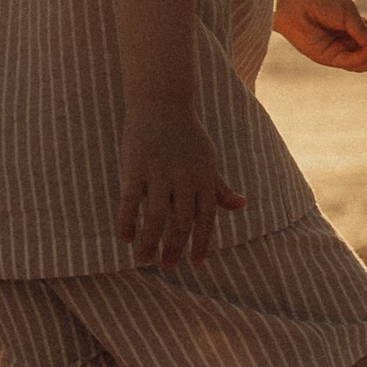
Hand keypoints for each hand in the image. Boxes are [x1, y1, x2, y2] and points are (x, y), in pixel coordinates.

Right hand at [117, 107, 245, 268]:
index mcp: (204, 177)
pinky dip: (128, 222)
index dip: (202, 243)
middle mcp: (184, 177)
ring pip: (156, 219)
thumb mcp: (207, 159)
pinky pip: (131, 202)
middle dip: (174, 249)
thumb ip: (219, 186)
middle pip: (181, 224)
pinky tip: (126, 238)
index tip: (196, 263)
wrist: (161, 101)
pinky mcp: (135, 167)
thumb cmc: (187, 135)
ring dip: (150, 244)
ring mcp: (159, 172)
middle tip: (168, 266)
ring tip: (145, 260)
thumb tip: (240, 205)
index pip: (206, 219)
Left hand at [272, 0, 366, 71]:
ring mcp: (336, 51)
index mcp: (350, 27)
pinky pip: (350, 62)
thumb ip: (363, 32)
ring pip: (362, 62)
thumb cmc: (319, 1)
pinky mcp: (327, 58)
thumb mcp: (348, 14)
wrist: (294, 3)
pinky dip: (364, 57)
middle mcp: (344, 41)